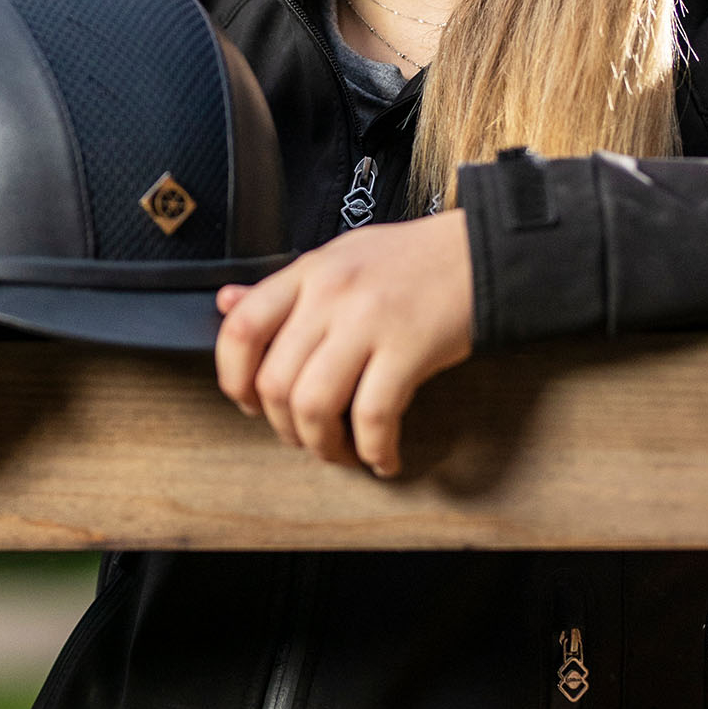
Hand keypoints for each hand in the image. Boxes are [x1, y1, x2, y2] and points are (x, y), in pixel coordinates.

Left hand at [214, 211, 472, 476]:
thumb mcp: (339, 258)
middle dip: (284, 428)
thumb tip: (226, 303)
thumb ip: (284, 289)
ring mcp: (369, 320)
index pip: (241, 328)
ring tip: (342, 452)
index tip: (250, 403)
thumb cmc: (410, 260)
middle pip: (275, 382)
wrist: (482, 250)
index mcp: (308, 272)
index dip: (233, 378)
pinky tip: (384, 458)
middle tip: (305, 438)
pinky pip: (374, 417)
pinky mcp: (410, 347)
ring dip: (323, 446)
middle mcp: (331, 294)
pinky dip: (374, 450)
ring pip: (314, 406)